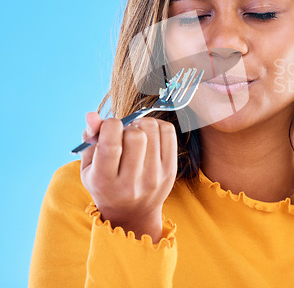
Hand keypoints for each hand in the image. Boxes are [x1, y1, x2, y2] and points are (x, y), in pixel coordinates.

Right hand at [80, 112, 177, 242]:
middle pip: (136, 136)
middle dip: (128, 127)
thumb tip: (92, 115)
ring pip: (152, 130)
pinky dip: (157, 125)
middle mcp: (131, 183)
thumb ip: (90, 139)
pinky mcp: (170, 170)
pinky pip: (168, 131)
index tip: (110, 127)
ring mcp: (154, 177)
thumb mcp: (90, 166)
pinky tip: (149, 134)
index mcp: (105, 181)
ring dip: (142, 124)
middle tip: (124, 134)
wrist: (133, 213)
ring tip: (136, 134)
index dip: (110, 125)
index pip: (110, 144)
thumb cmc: (106, 184)